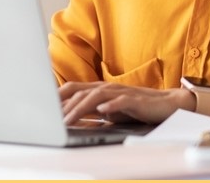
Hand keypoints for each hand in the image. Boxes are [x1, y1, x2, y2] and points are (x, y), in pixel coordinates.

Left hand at [59, 81, 193, 124]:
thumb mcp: (111, 112)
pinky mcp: (136, 100)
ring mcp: (121, 92)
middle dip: (64, 107)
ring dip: (80, 108)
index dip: (57, 97)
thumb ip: (93, 113)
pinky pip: (121, 101)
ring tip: (69, 120)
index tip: (41, 108)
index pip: (73, 89)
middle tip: (50, 120)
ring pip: (96, 97)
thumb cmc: (138, 108)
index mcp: (100, 89)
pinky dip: (110, 106)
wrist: (167, 104)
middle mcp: (108, 88)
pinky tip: (102, 111)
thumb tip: (72, 121)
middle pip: (81, 93)